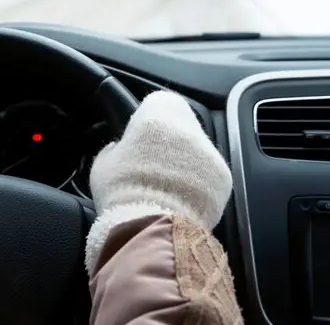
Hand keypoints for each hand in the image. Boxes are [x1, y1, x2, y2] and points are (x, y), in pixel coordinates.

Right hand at [85, 90, 232, 272]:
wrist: (152, 226)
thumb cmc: (122, 190)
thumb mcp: (104, 163)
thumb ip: (115, 148)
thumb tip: (120, 149)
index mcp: (159, 113)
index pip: (157, 102)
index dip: (146, 120)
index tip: (138, 139)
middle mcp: (190, 126)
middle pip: (181, 125)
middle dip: (170, 141)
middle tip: (151, 165)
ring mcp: (211, 152)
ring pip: (197, 151)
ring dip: (186, 163)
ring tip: (166, 187)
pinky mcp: (224, 178)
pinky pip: (210, 175)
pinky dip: (199, 184)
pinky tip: (181, 200)